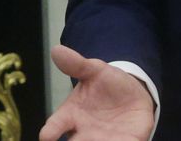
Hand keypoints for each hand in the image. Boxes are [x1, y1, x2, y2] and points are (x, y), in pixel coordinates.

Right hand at [39, 45, 153, 140]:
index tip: (46, 136)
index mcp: (71, 116)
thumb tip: (56, 49)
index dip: (49, 132)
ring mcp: (104, 139)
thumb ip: (77, 64)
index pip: (55, 126)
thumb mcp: (95, 71)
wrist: (133, 93)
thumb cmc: (107, 85)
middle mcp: (84, 133)